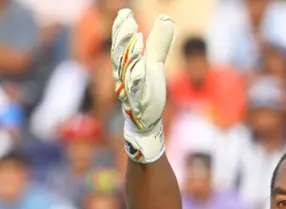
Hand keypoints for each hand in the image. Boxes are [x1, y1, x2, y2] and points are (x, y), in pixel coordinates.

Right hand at [111, 9, 173, 162]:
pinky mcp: (139, 101)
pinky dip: (137, 77)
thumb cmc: (148, 90)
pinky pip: (136, 89)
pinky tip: (141, 68)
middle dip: (123, 36)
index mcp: (127, 64)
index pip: (122, 44)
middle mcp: (125, 75)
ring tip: (136, 37)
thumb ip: (158, 42)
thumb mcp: (155, 63)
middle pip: (120, 53)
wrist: (146, 119)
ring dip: (130, 53)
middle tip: (128, 19)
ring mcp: (130, 88)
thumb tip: (165, 18)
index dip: (122, 29)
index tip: (125, 12)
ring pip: (127, 69)